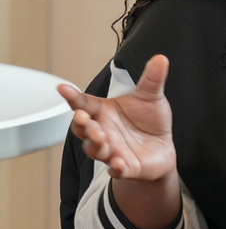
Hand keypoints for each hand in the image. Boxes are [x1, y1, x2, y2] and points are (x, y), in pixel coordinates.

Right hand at [59, 54, 179, 228]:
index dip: (72, 97)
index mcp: (103, 112)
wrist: (161, 147)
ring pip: (95, 150)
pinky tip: (118, 163)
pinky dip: (116, 167)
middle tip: (84, 118)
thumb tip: (162, 58)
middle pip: (83, 129)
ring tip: (101, 137)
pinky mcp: (125, 167)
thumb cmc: (148, 120)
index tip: (62, 88)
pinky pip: (117, 170)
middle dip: (82, 125)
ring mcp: (111, 150)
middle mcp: (102, 132)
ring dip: (95, 144)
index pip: (83, 103)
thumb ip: (152, 79)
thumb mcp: (151, 96)